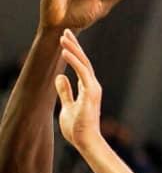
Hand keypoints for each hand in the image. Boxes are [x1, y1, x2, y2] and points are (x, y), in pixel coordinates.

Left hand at [55, 30, 102, 151]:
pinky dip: (74, 62)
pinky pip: (82, 72)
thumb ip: (65, 91)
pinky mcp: (91, 92)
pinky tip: (65, 53)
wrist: (86, 141)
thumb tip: (58, 77)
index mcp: (87, 88)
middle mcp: (92, 85)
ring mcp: (93, 87)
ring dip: (73, 49)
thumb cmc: (78, 128)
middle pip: (83, 60)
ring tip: (64, 37)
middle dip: (74, 46)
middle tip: (66, 32)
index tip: (66, 41)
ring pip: (83, 63)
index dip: (73, 53)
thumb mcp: (67, 106)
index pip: (80, 66)